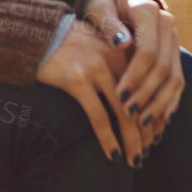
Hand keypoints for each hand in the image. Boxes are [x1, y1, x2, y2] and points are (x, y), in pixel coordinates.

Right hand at [36, 19, 146, 165]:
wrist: (35, 32)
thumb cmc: (66, 42)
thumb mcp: (98, 44)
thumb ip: (116, 61)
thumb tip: (130, 91)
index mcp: (122, 50)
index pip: (149, 86)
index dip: (155, 111)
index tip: (156, 131)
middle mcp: (114, 58)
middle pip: (140, 101)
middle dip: (147, 130)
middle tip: (149, 150)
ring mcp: (96, 69)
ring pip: (124, 112)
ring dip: (133, 140)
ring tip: (136, 159)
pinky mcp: (77, 81)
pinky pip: (99, 117)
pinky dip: (108, 139)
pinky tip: (113, 154)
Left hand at [101, 0, 182, 151]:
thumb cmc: (103, 6)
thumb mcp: (99, 9)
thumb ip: (109, 25)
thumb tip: (122, 44)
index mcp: (148, 12)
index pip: (148, 51)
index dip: (135, 76)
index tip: (119, 96)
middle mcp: (167, 24)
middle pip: (163, 67)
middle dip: (146, 94)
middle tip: (128, 114)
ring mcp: (173, 39)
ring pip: (174, 77)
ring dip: (160, 103)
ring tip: (142, 123)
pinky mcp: (174, 52)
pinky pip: (178, 80)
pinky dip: (171, 101)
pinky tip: (161, 120)